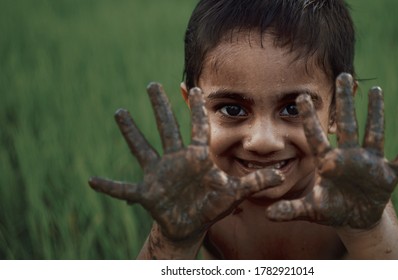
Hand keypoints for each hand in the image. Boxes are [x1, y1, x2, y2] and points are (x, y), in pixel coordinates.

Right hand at [89, 83, 282, 242]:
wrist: (191, 222)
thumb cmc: (212, 205)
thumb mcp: (234, 194)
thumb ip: (255, 184)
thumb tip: (281, 175)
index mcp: (196, 157)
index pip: (197, 128)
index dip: (196, 110)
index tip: (194, 87)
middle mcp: (175, 160)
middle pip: (167, 129)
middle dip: (160, 108)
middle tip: (152, 84)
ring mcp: (159, 174)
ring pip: (143, 149)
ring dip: (131, 132)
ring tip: (120, 112)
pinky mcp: (146, 192)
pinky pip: (124, 189)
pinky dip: (110, 186)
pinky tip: (92, 180)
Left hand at [267, 73, 397, 228]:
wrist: (354, 218)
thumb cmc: (331, 209)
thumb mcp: (311, 210)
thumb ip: (291, 210)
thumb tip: (268, 215)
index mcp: (329, 162)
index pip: (317, 136)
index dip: (310, 118)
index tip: (301, 97)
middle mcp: (349, 156)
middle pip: (348, 125)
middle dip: (346, 103)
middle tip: (343, 76)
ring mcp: (370, 163)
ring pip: (374, 134)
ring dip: (377, 114)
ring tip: (376, 91)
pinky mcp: (387, 175)